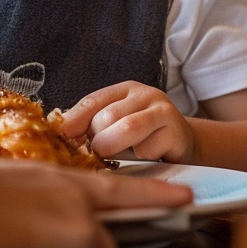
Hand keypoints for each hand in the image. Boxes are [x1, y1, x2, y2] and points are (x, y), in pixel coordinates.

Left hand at [61, 81, 196, 162]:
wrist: (183, 144)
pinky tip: (144, 156)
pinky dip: (140, 157)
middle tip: (96, 151)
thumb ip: (94, 125)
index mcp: (125, 90)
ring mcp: (162, 111)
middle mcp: (145, 95)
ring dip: (113, 146)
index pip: (94, 100)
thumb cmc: (144, 137)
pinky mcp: (176, 132)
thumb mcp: (118, 125)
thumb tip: (63, 133)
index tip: (64, 134)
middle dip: (97, 138)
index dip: (76, 118)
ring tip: (110, 155)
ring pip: (128, 128)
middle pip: (108, 116)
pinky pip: (149, 148)